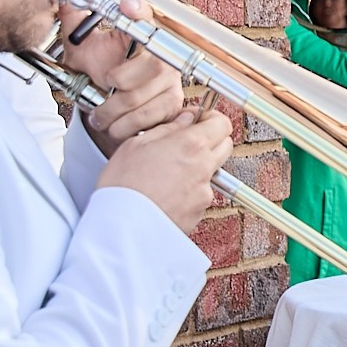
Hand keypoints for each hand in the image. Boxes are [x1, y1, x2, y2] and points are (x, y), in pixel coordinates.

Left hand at [68, 0, 186, 154]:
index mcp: (137, 32)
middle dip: (117, 85)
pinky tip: (117, 125)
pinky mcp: (173, 102)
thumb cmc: (97, 74)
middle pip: (147, 66)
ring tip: (101, 116)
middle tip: (102, 90)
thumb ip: (73, 20)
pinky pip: (148, 115)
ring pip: (141, 96)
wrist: (108, 109)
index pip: (143, 14)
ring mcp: (170, 78)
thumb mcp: (80, 48)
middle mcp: (161, 52)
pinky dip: (125, 125)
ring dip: (113, 112)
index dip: (138, 10)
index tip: (128, 5)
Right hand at [96, 107, 232, 235]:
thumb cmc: (123, 186)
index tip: (200, 120)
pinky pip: (200, 194)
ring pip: (211, 171)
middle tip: (186, 142)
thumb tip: (185, 119)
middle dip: (211, 140)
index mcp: (191, 146)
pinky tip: (166, 192)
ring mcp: (204, 192)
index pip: (222, 123)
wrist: (122, 227)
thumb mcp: (136, 144)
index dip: (212, 119)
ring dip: (198, 167)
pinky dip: (189, 190)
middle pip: (225, 146)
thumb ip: (167, 128)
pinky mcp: (199, 212)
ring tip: (168, 172)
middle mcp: (203, 168)